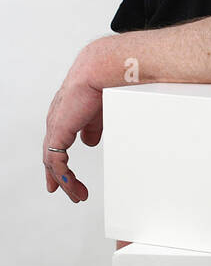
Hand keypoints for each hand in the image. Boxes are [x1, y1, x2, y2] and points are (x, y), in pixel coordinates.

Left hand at [43, 57, 102, 201]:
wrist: (101, 70)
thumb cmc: (104, 81)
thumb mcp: (99, 112)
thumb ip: (92, 128)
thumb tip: (89, 142)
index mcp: (66, 115)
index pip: (57, 144)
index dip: (62, 163)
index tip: (67, 179)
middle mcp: (57, 121)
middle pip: (51, 155)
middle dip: (59, 177)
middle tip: (69, 192)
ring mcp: (56, 126)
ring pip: (52, 162)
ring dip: (65, 181)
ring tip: (77, 195)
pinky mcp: (58, 131)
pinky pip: (56, 161)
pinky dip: (64, 177)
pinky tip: (71, 186)